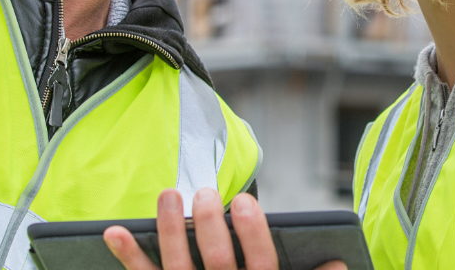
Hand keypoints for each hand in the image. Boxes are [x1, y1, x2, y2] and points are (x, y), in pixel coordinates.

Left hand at [103, 188, 346, 269]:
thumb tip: (340, 265)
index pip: (262, 265)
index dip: (254, 233)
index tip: (245, 202)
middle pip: (216, 261)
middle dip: (210, 222)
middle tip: (205, 192)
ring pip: (176, 267)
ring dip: (170, 229)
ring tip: (168, 195)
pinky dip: (127, 256)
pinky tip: (114, 231)